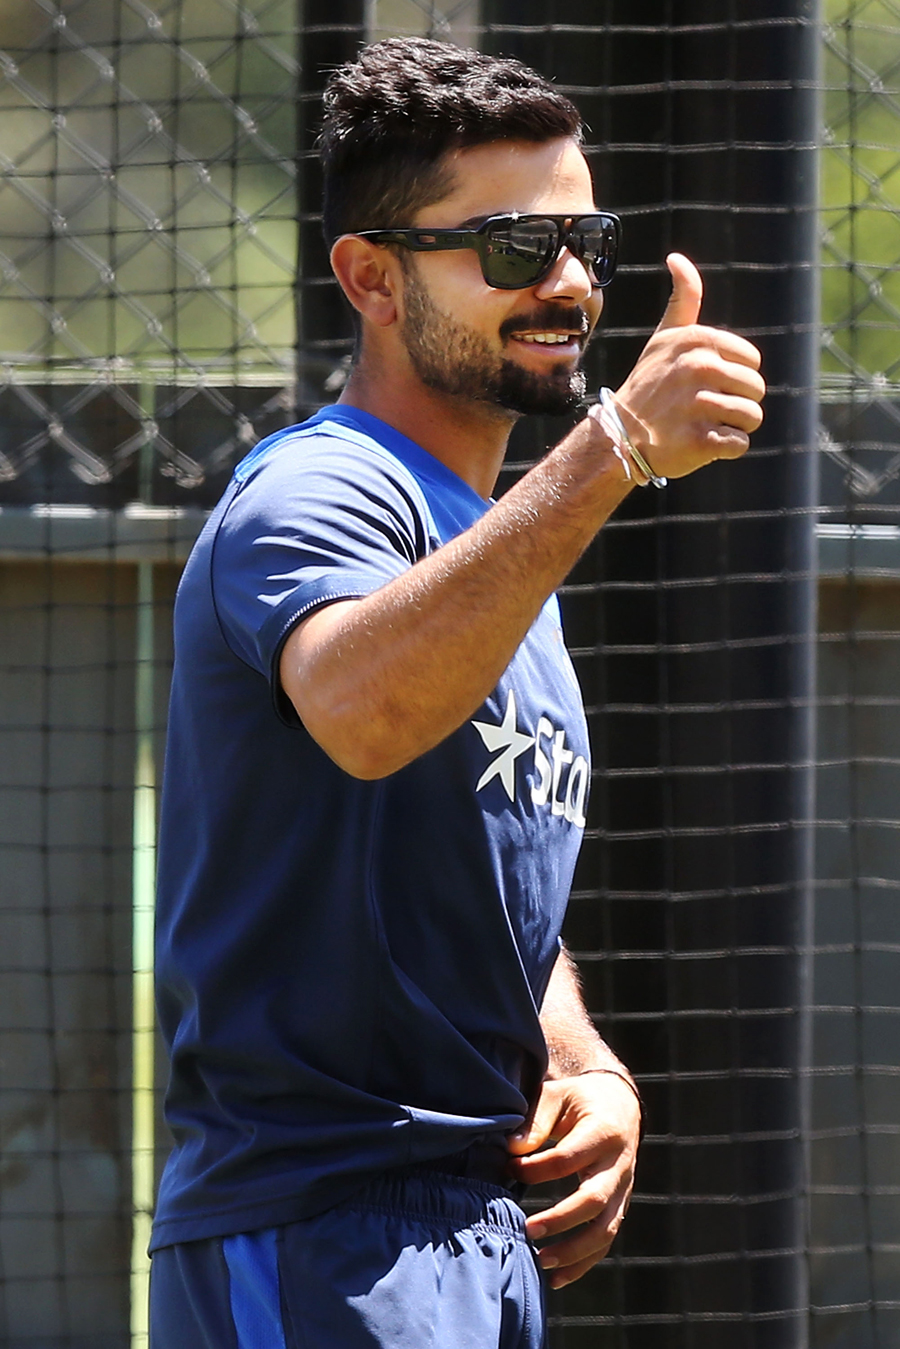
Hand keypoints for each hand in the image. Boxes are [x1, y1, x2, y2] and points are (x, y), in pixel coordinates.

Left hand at [507, 1071, 640, 1288]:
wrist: (620, 1105)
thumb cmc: (579, 1100)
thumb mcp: (558, 1095)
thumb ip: (536, 1120)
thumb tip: (511, 1149)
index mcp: (604, 1131)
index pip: (569, 1158)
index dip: (537, 1168)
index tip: (509, 1167)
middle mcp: (619, 1164)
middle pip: (595, 1200)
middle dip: (561, 1219)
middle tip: (528, 1229)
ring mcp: (623, 1189)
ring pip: (605, 1228)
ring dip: (575, 1250)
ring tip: (541, 1261)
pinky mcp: (619, 1206)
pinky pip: (606, 1240)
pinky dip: (583, 1263)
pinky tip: (556, 1278)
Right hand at [613, 253, 765, 479]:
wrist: (620, 436)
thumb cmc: (649, 385)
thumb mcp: (665, 337)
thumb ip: (684, 299)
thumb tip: (677, 258)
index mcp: (698, 340)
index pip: (752, 361)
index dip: (735, 377)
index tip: (705, 384)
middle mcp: (699, 368)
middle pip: (757, 390)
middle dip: (738, 403)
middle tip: (704, 410)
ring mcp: (698, 405)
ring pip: (752, 418)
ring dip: (733, 427)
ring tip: (704, 426)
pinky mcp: (700, 440)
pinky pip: (739, 444)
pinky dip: (725, 449)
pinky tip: (700, 444)